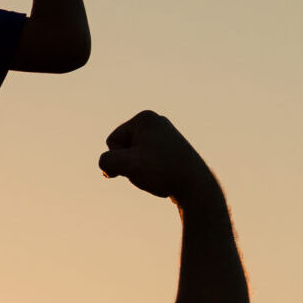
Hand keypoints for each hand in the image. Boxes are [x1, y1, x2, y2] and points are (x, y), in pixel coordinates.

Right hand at [99, 111, 216, 202]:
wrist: (196, 185)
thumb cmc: (162, 172)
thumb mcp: (126, 165)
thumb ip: (106, 161)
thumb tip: (108, 166)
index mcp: (145, 118)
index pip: (112, 141)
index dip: (120, 158)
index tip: (142, 163)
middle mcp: (156, 121)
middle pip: (123, 147)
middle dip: (130, 163)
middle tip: (151, 170)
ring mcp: (165, 134)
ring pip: (134, 156)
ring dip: (139, 169)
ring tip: (158, 174)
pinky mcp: (171, 148)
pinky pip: (147, 161)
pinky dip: (150, 171)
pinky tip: (164, 176)